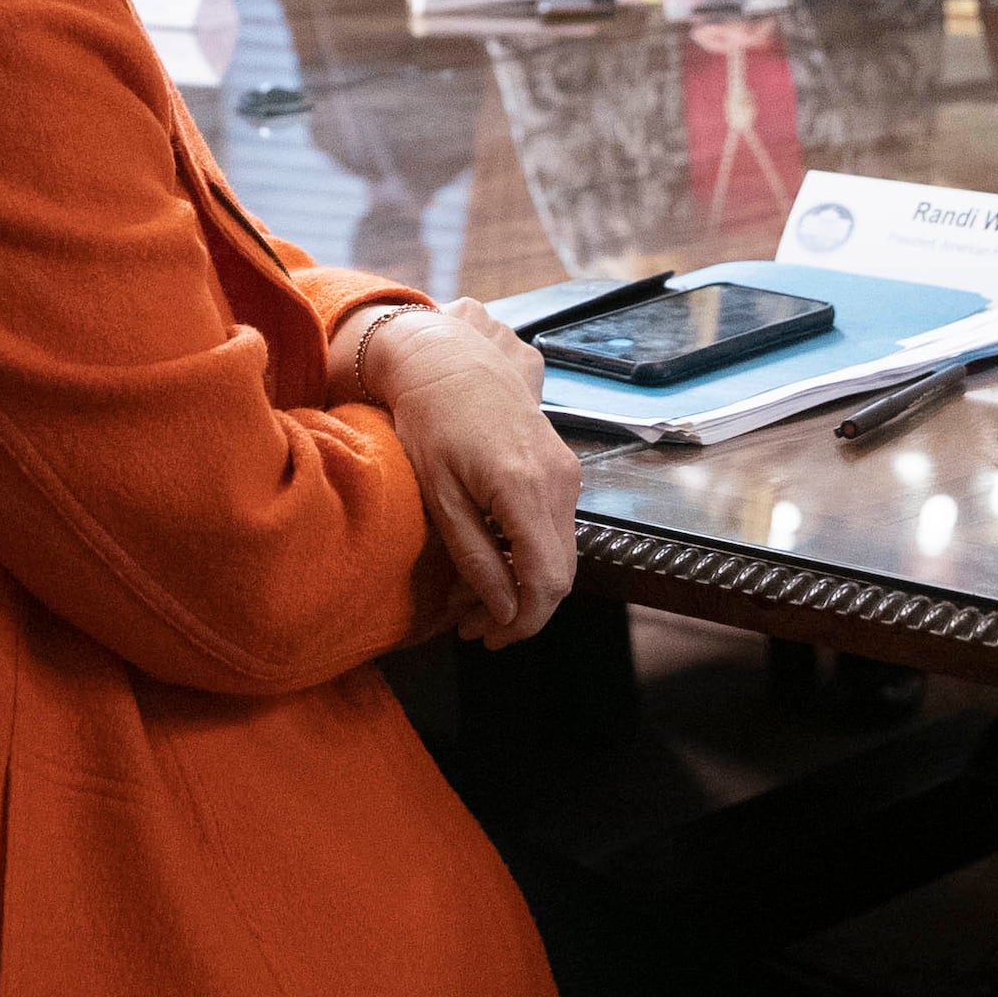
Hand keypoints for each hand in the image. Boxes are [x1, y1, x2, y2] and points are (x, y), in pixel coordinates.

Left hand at [351, 297, 580, 645]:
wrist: (447, 358)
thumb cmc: (430, 420)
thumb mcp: (441, 495)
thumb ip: (475, 556)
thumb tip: (502, 610)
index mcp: (525, 489)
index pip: (545, 582)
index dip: (521, 623)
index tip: (487, 638)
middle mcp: (559, 481)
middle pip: (560, 574)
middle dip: (520, 611)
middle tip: (472, 626)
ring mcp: (567, 472)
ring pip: (561, 553)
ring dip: (524, 584)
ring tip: (472, 598)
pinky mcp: (563, 467)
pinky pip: (557, 527)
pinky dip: (530, 555)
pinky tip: (491, 560)